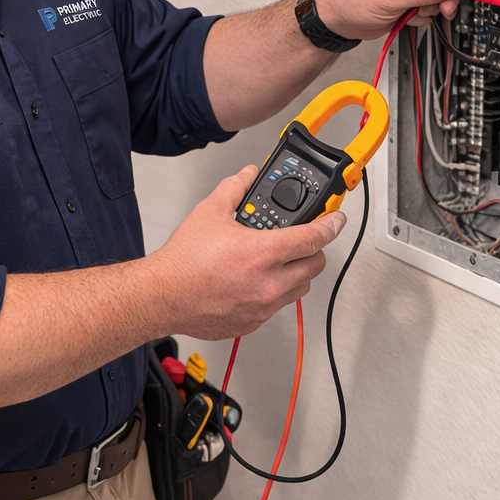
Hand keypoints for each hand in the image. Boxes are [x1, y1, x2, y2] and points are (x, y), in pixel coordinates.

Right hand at [149, 166, 346, 340]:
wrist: (163, 296)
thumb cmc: (183, 261)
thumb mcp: (210, 212)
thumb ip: (235, 189)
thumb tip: (247, 176)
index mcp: (264, 252)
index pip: (314, 238)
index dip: (331, 225)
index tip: (336, 220)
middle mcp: (269, 282)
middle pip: (315, 265)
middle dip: (313, 249)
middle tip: (302, 239)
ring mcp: (263, 306)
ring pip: (300, 288)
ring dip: (297, 272)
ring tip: (278, 261)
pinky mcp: (254, 322)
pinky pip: (278, 306)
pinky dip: (276, 292)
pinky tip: (257, 280)